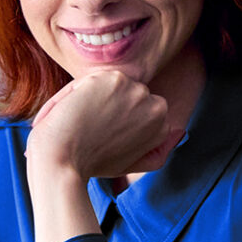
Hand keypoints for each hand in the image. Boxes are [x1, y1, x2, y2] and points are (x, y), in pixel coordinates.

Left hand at [28, 70, 180, 180]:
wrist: (62, 161)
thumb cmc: (91, 164)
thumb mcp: (131, 163)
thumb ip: (156, 152)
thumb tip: (179, 133)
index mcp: (162, 123)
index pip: (137, 107)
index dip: (115, 120)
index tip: (102, 137)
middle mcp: (156, 104)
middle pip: (125, 93)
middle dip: (107, 106)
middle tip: (90, 131)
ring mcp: (135, 90)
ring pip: (108, 84)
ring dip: (92, 98)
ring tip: (82, 123)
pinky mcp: (113, 78)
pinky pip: (91, 79)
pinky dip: (77, 92)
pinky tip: (74, 112)